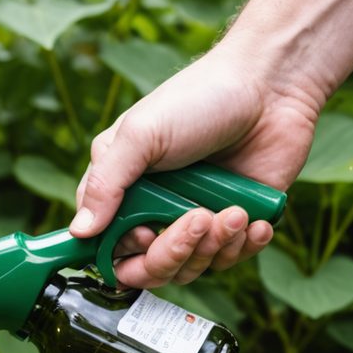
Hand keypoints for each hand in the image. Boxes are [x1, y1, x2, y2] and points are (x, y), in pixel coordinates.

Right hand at [69, 44, 320, 287]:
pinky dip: (242, 248)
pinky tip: (252, 219)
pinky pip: (230, 261)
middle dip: (172, 253)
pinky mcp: (233, 225)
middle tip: (198, 218)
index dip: (124, 255)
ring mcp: (194, 221)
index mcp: (121, 192)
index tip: (146, 232)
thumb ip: (104, 184)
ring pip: (189, 269)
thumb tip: (80, 231)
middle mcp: (153, 212)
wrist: (273, 83)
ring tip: (235, 212)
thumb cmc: (199, 98)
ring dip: (212, 248)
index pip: (106, 249)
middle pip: (147, 270)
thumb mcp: (139, 135)